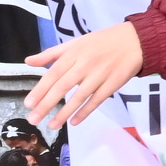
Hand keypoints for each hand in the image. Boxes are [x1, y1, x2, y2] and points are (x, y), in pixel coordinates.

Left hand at [23, 19, 147, 134]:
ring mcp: (100, 74)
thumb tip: (28, 61)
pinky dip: (85, 111)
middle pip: (63, 86)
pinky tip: (74, 122)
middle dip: (47, 104)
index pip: (53, 73)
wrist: (136, 40)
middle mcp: (85, 64)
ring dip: (64, 113)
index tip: (29, 104)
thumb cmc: (102, 41)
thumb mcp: (76, 43)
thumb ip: (52, 53)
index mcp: (75, 53)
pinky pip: (97, 100)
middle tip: (33, 119)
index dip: (41, 89)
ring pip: (79, 96)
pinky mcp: (113, 83)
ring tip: (52, 125)